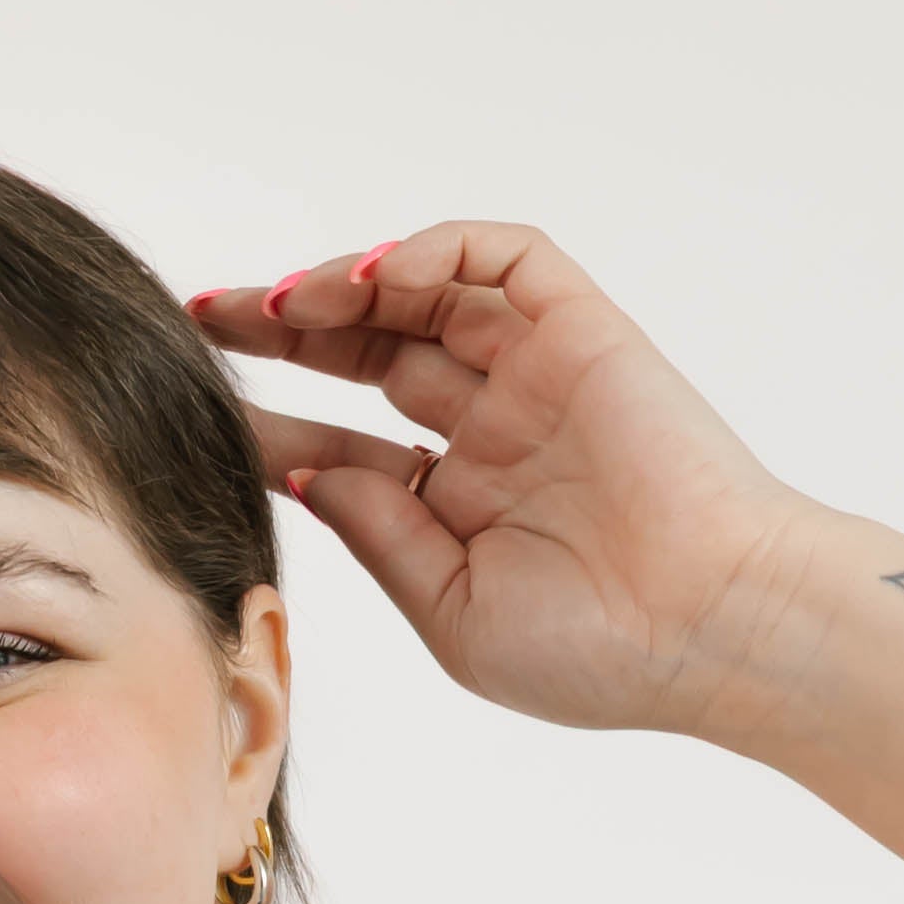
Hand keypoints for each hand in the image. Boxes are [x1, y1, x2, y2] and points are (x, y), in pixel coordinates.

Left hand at [191, 229, 814, 743]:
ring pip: (425, 295)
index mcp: (458, 504)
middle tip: (203, 319)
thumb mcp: (449, 607)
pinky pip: (504, 259)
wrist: (714, 630)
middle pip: (366, 352)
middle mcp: (492, 428)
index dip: (266, 416)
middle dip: (282, 330)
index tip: (190, 406)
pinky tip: (378, 278)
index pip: (340, 441)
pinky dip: (437, 251)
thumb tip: (297, 468)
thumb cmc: (597, 652)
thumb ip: (374, 532)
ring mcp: (537, 374)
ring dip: (346, 286)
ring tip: (281, 302)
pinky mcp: (584, 330)